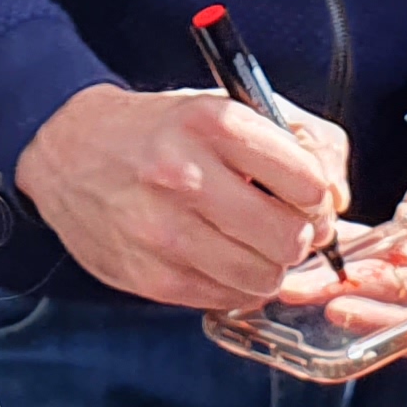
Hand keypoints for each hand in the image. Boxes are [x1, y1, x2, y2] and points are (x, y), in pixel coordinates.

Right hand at [17, 84, 350, 309]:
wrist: (68, 149)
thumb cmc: (161, 130)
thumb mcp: (226, 106)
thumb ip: (299, 138)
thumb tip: (338, 195)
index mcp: (213, 124)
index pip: (308, 182)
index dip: (318, 197)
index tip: (306, 198)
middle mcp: (187, 176)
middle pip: (291, 238)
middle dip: (300, 237)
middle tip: (284, 226)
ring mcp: (164, 231)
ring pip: (264, 278)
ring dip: (269, 266)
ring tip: (250, 244)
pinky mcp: (150, 275)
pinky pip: (226, 299)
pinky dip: (236, 286)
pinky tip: (219, 258)